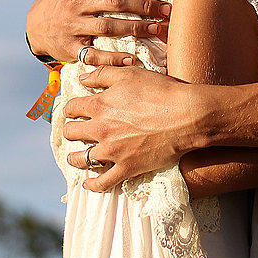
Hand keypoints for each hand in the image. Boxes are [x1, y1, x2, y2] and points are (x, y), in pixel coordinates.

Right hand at [25, 0, 171, 62]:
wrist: (37, 23)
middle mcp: (77, 2)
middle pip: (116, 2)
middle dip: (145, 6)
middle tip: (168, 10)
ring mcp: (73, 26)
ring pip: (108, 27)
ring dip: (135, 29)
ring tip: (157, 30)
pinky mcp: (70, 47)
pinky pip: (92, 54)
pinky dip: (112, 58)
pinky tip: (131, 59)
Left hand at [64, 65, 196, 190]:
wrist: (186, 116)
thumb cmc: (161, 91)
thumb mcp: (131, 73)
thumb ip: (103, 74)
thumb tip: (82, 78)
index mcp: (100, 105)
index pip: (72, 108)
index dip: (72, 108)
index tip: (75, 110)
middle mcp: (101, 129)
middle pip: (71, 133)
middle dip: (72, 130)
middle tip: (77, 131)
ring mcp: (113, 151)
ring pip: (80, 159)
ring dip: (75, 157)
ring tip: (77, 156)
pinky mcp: (127, 168)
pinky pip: (102, 183)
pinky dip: (91, 184)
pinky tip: (88, 182)